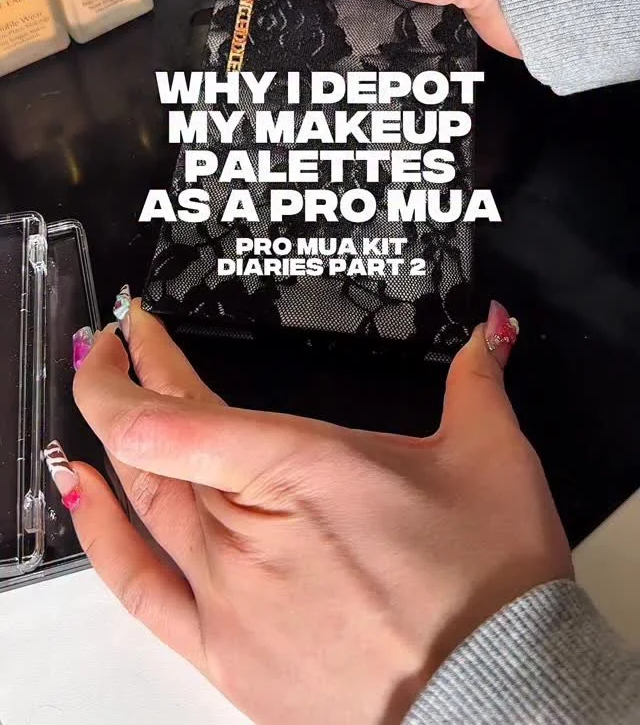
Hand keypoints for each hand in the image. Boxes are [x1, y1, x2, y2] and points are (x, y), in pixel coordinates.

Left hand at [55, 301, 570, 724]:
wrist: (502, 699)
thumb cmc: (490, 592)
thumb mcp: (493, 459)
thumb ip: (476, 382)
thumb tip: (485, 336)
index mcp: (301, 468)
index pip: (171, 414)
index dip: (135, 365)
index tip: (135, 332)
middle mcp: (249, 535)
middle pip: (158, 448)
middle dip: (137, 383)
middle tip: (132, 348)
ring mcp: (230, 601)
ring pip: (148, 507)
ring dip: (119, 448)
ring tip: (102, 404)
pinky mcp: (227, 657)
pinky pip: (141, 590)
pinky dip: (103, 537)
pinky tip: (86, 497)